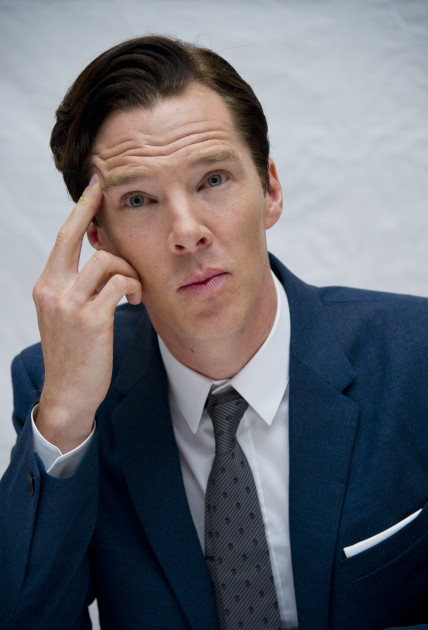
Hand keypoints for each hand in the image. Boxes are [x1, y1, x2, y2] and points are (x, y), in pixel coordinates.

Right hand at [32, 174, 141, 452]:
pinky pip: (121, 285)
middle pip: (76, 237)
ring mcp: (69, 305)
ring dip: (129, 271)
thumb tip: (104, 259)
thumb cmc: (75, 354)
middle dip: (94, 211)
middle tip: (109, 194)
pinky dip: (134, 288)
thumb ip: (79, 287)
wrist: (68, 394)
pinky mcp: (90, 319)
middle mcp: (53, 290)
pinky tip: (136, 302)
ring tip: (135, 290)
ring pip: (108, 261)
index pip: (63, 239)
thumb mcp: (67, 315)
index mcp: (47, 286)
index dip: (81, 209)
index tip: (94, 185)